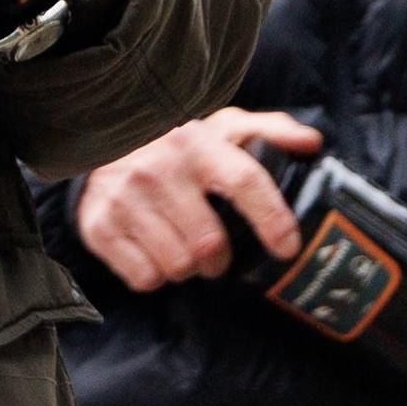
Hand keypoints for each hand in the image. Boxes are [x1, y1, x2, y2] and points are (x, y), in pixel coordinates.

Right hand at [74, 109, 321, 290]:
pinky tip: (153, 251)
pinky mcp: (99, 226)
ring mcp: (124, 199)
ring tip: (182, 248)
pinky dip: (156, 275)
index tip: (287, 247)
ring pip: (178, 266)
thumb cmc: (176, 146)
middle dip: (221, 260)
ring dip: (189, 268)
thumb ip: (268, 132)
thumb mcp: (220, 127)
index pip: (244, 181)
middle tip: (217, 253)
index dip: (272, 219)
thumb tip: (310, 144)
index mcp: (196, 143)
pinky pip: (145, 278)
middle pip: (209, 244)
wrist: (97, 143)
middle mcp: (158, 169)